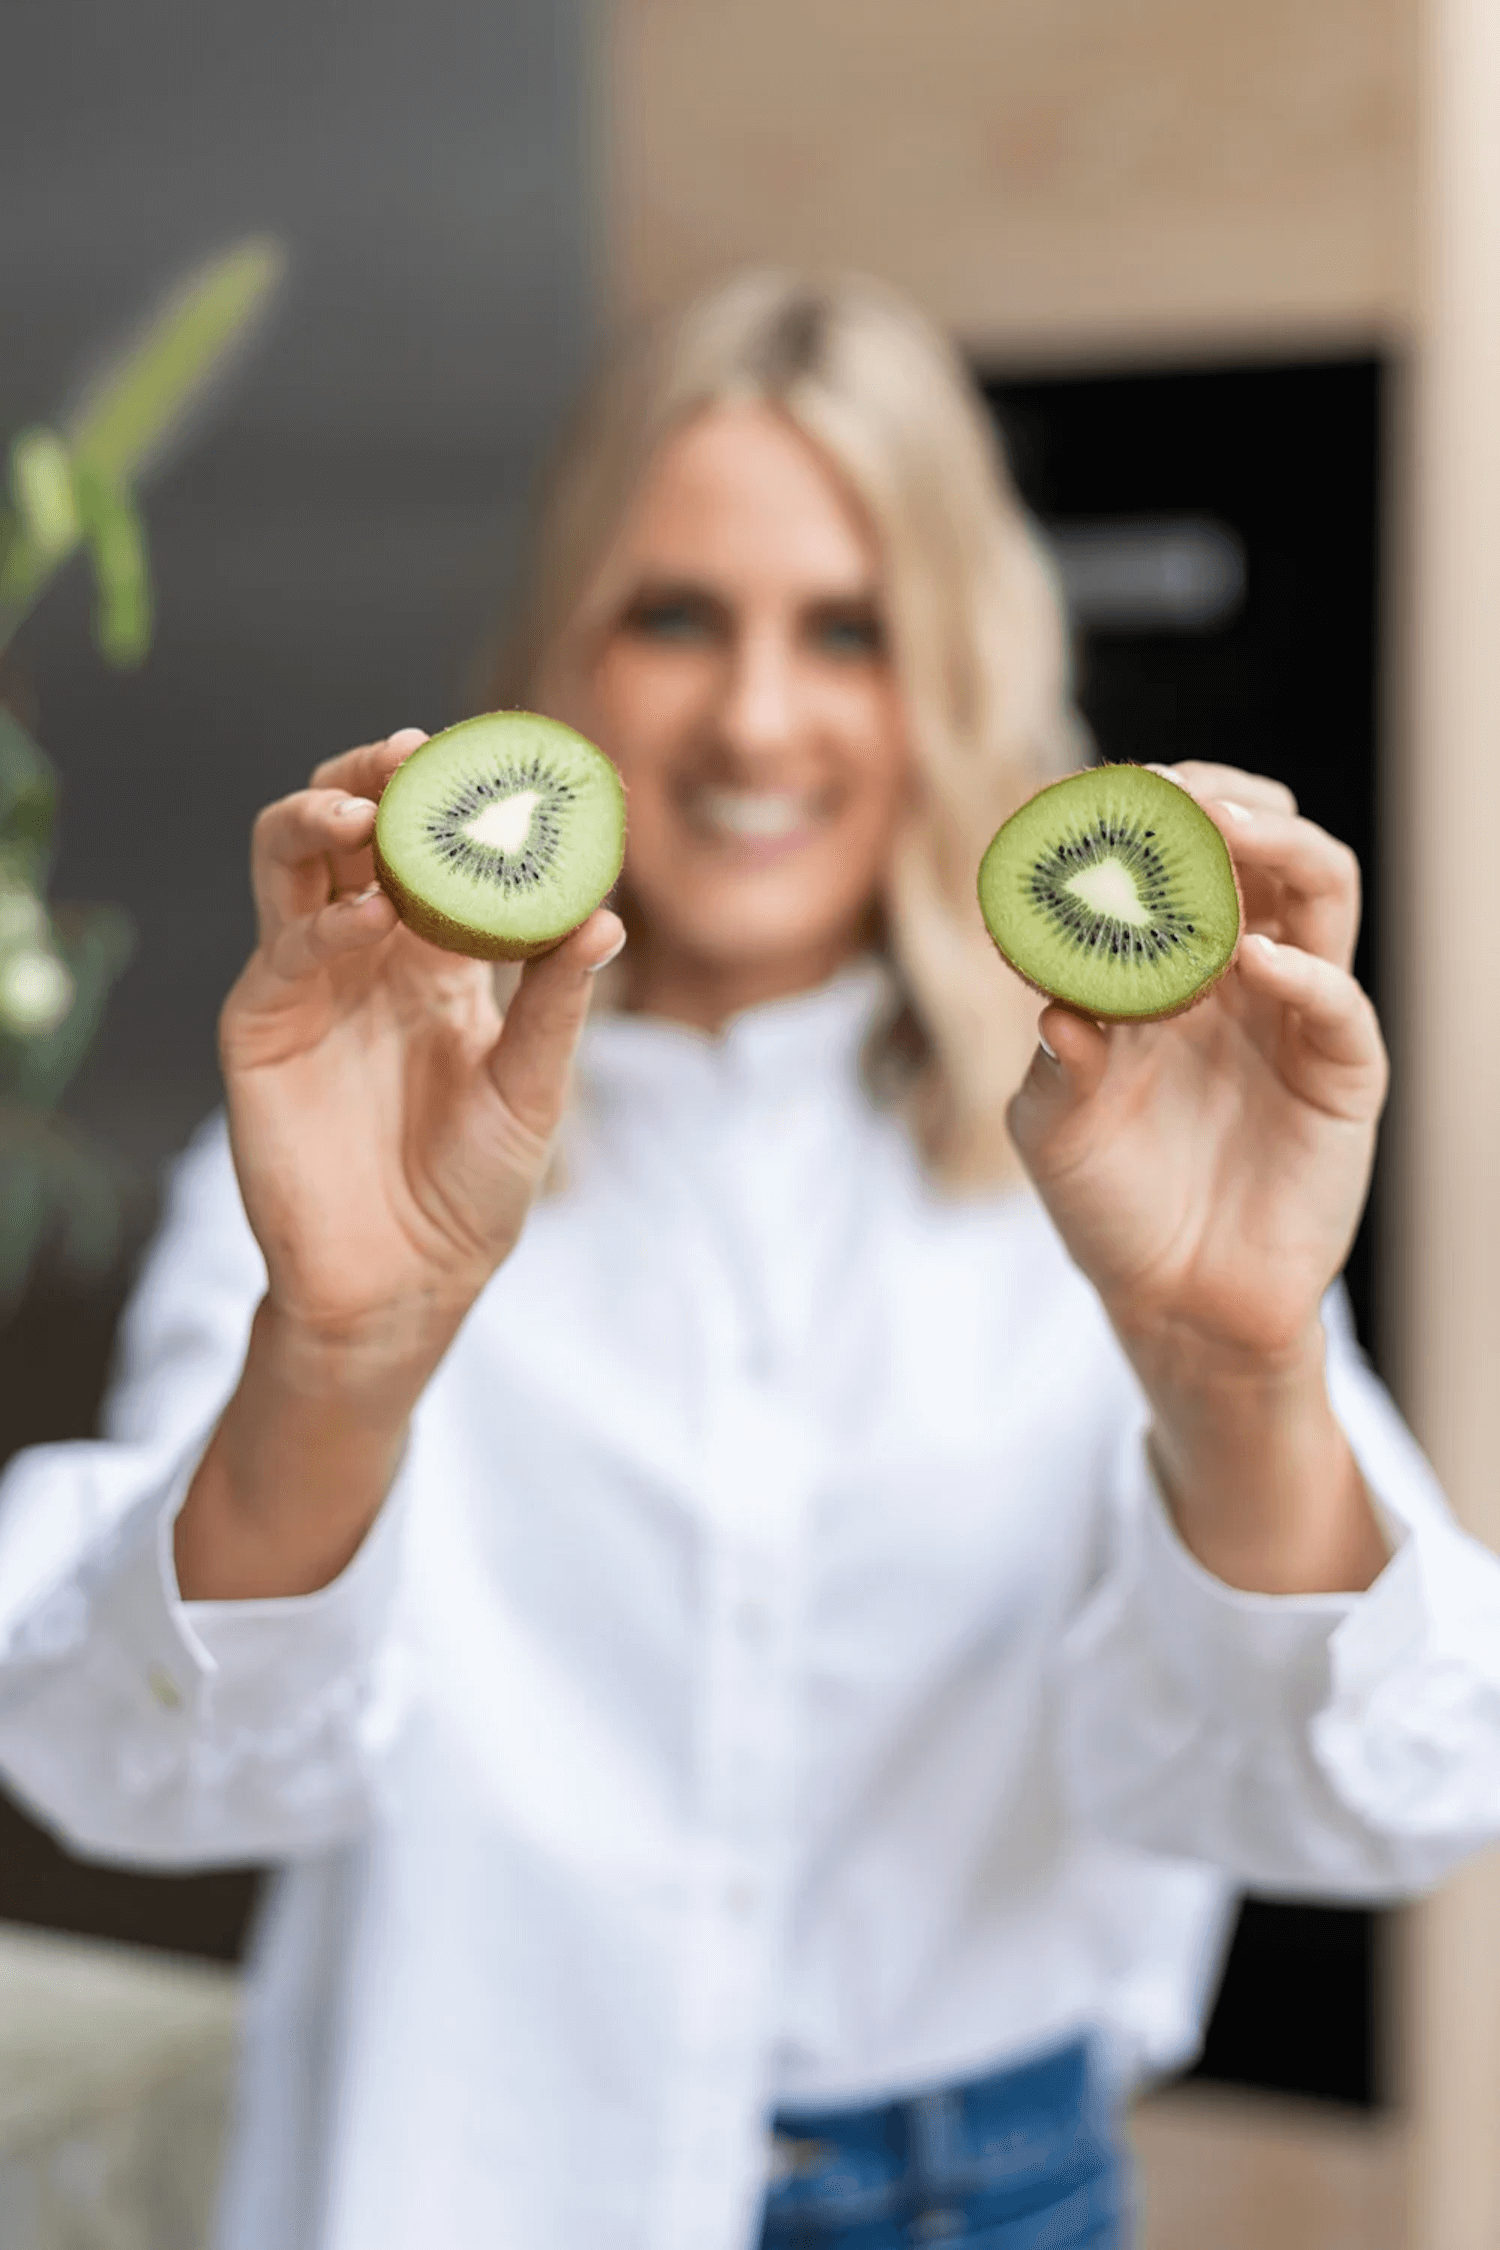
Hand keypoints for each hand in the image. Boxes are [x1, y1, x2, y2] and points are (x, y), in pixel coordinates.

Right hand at [220, 728, 623, 1373]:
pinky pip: (282, 952)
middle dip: (373, 778)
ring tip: (368, 805)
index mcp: (434, 957)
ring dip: (320, 817)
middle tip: (415, 754)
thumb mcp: (533, 1088)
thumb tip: (607, 916)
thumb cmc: (472, 1189)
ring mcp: (305, 983)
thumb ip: (558, 1003)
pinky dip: (325, 924)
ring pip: (290, 862)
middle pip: (350, 830)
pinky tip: (370, 919)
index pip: (436, 848)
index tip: (504, 759)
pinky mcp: (259, 1027)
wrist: (404, 1282)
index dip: (457, 799)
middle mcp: (364, 952)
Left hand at [1005, 763, 1390, 1592]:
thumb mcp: (1052, 1128)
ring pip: (1319, 888)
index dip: (1132, 820)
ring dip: (1276, 844)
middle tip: (1162, 787)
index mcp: (1163, 965)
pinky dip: (1300, 968)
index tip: (1078, 795)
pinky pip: (1338, 1000)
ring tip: (1221, 828)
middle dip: (1213, 800)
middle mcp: (1236, 970)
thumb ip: (1051, 1061)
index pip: (1167, 859)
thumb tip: (1054, 1003)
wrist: (1177, 1304)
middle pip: (1254, 844)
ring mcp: (1294, 1012)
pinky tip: (1249, 961)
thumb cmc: (1109, 1204)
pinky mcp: (1341, 1073)